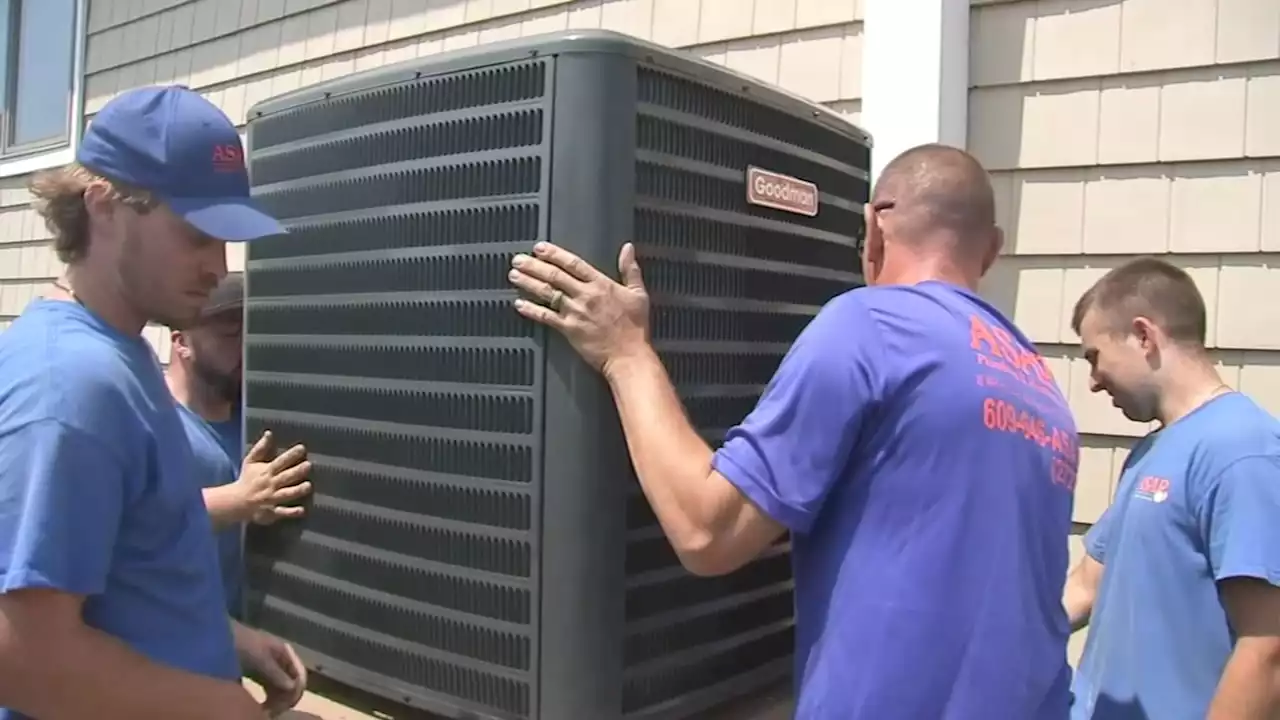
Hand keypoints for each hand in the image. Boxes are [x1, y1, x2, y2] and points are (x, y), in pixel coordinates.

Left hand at [234, 624, 306, 717]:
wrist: (216, 636)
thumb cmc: (241, 644)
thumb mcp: (260, 658)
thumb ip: (276, 673)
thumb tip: (292, 688)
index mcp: (285, 652)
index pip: (299, 675)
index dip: (295, 691)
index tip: (284, 706)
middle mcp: (280, 660)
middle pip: (290, 683)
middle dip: (284, 698)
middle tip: (271, 712)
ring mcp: (268, 667)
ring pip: (280, 688)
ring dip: (276, 701)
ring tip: (264, 711)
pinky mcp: (257, 674)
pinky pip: (269, 689)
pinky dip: (267, 699)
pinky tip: (260, 706)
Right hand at [235, 431, 312, 524]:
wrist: (236, 502)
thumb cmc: (247, 479)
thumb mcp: (250, 461)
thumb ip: (261, 447)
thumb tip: (269, 432)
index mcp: (267, 471)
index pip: (280, 462)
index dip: (291, 455)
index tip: (302, 448)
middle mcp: (271, 485)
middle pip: (285, 477)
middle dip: (296, 471)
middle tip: (309, 465)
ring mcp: (272, 499)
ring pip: (286, 494)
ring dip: (297, 490)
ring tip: (309, 486)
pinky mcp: (272, 512)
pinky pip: (282, 512)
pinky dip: (292, 512)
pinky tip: (302, 511)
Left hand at [508, 241, 649, 374]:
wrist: (629, 356)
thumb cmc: (635, 328)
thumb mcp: (638, 294)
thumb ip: (630, 269)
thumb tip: (628, 248)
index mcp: (601, 284)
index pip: (574, 264)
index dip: (555, 254)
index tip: (540, 248)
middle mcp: (585, 296)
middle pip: (555, 276)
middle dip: (534, 266)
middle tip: (518, 259)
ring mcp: (575, 313)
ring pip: (547, 293)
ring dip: (528, 283)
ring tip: (514, 275)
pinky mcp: (569, 330)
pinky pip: (546, 318)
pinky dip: (531, 310)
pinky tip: (519, 304)